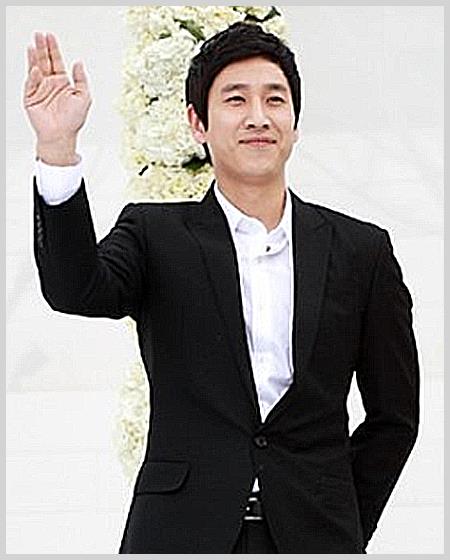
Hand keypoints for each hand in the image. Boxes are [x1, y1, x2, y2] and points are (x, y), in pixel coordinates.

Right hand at [23, 32, 91, 150]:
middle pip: (45, 61)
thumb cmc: (73, 120)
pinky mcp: (31, 97)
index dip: (54, 49)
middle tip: (39, 34)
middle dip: (42, 48)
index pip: (57, 61)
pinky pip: (31, 84)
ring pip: (35, 69)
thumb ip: (81, 79)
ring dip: (34, 56)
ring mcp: (40, 90)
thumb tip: (78, 62)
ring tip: (33, 44)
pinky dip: (33, 76)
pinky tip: (36, 69)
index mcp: (63, 83)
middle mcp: (50, 84)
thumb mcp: (84, 97)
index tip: (51, 36)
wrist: (62, 135)